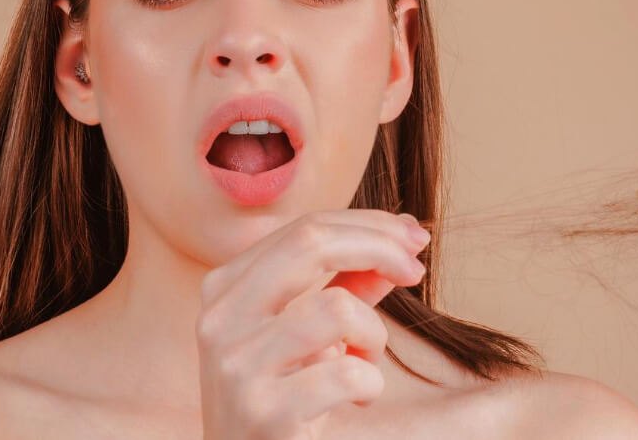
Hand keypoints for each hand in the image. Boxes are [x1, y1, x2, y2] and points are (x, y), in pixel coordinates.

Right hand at [196, 209, 430, 439]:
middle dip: (379, 247)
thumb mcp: (310, 335)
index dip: (368, 226)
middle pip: (310, 242)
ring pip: (336, 308)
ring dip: (372, 335)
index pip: (303, 229)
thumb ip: (348, 285)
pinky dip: (369, 383)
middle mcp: (221, 318)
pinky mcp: (264, 412)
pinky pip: (347, 373)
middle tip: (416, 271)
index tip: (413, 240)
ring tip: (364, 363)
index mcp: (226, 288)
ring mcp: (237, 365)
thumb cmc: (283, 400)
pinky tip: (355, 398)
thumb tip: (403, 238)